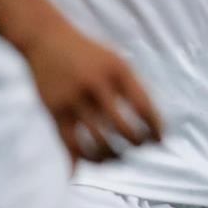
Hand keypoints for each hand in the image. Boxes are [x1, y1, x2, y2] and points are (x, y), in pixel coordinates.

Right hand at [20, 17, 162, 162]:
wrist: (47, 38)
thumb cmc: (88, 53)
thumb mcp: (116, 61)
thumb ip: (132, 87)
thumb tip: (150, 122)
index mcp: (118, 71)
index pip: (144, 107)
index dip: (156, 128)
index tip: (160, 140)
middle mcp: (98, 86)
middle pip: (123, 128)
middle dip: (136, 144)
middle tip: (139, 148)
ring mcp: (75, 99)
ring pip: (97, 142)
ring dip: (110, 156)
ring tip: (117, 157)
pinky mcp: (54, 110)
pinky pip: (69, 144)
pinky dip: (79, 161)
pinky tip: (86, 168)